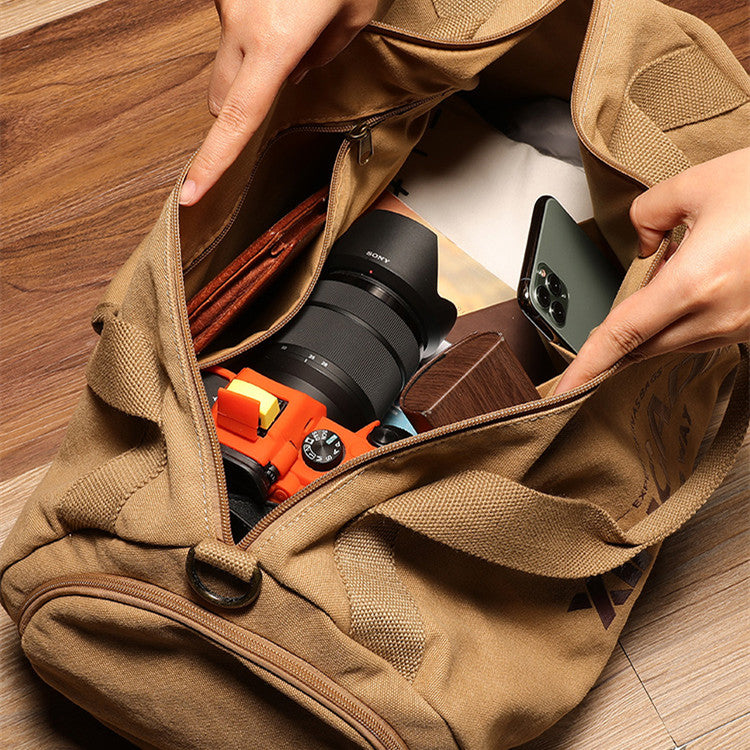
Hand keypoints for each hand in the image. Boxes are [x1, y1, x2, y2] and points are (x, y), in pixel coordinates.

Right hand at [180, 0, 377, 205]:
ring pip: (226, 59)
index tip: (190, 193)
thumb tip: (298, 70)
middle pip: (221, 95)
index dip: (212, 162)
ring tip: (294, 29)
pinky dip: (254, 29)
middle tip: (279, 92)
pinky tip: (284, 7)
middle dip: (241, 108)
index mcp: (275, 41)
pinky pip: (233, 23)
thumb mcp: (355, 13)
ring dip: (251, 64)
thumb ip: (323, 54)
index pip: (236, 120)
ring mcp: (228, 0)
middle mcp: (240, 22)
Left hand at [554, 147, 749, 393]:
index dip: (588, 366)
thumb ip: (649, 214)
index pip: (622, 335)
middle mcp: (719, 315)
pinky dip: (687, 319)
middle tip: (614, 315)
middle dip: (621, 338)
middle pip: (645, 346)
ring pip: (675, 342)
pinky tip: (698, 285)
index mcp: (694, 283)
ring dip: (657, 324)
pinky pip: (705, 335)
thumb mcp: (698, 184)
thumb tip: (644, 244)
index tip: (563, 391)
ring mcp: (743, 326)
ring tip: (673, 276)